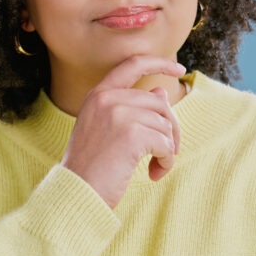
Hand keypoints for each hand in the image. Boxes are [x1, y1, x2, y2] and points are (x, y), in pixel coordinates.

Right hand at [60, 55, 184, 208]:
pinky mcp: (132, 134)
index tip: (180, 69)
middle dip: (170, 129)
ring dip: (167, 150)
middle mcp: (107, 98)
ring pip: (165, 124)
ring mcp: (119, 114)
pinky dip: (166, 161)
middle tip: (167, 153)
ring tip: (155, 167)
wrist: (76, 192)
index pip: (133, 64)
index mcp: (98, 94)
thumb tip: (161, 93)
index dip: (160, 63)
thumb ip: (131, 109)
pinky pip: (166, 143)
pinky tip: (154, 173)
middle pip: (159, 103)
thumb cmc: (91, 166)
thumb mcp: (106, 131)